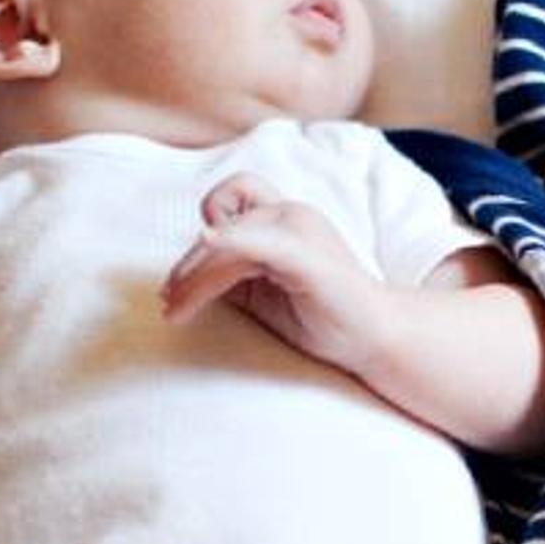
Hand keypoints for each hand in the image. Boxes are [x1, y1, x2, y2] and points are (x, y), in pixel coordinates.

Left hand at [161, 174, 399, 378]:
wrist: (375, 339)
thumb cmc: (322, 318)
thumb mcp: (262, 292)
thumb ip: (230, 274)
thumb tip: (185, 276)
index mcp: (284, 217)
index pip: (225, 204)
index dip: (206, 232)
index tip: (188, 278)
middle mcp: (290, 213)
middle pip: (217, 225)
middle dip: (187, 270)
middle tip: (168, 306)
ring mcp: (299, 230)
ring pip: (226, 243)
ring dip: (194, 279)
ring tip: (175, 312)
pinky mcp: (303, 255)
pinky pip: (255, 241)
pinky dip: (229, 240)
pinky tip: (209, 241)